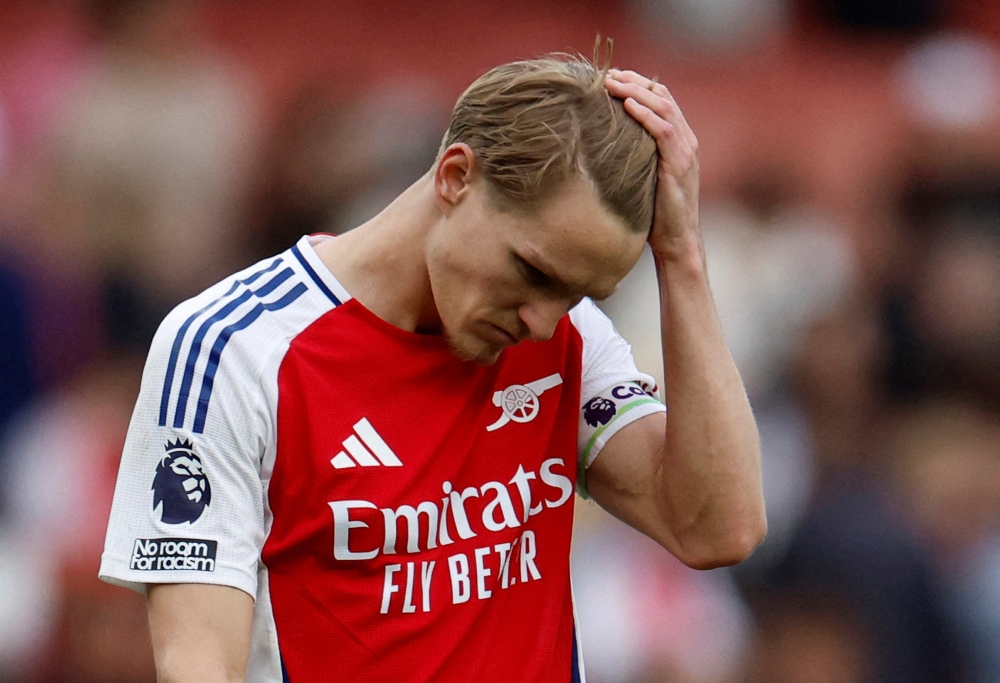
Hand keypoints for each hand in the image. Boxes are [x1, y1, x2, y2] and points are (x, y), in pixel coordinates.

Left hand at [604, 69, 701, 263]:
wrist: (678, 242)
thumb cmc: (656, 215)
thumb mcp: (644, 179)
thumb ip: (635, 159)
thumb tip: (602, 149)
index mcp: (679, 141)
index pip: (662, 99)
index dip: (638, 83)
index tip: (612, 76)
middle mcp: (685, 141)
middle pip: (663, 96)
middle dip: (635, 80)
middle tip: (608, 73)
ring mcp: (684, 152)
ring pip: (664, 107)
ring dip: (637, 91)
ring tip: (612, 83)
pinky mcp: (678, 166)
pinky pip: (664, 132)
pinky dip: (646, 115)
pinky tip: (628, 105)